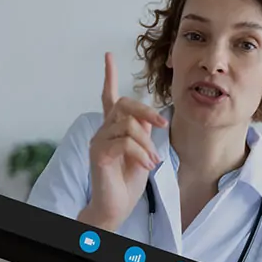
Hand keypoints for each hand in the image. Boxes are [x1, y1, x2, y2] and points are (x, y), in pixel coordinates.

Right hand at [80, 53, 165, 230]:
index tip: (108, 56)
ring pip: (127, 125)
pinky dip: (140, 154)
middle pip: (124, 105)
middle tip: (163, 126)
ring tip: (152, 161)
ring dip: (146, 143)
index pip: (108, 96)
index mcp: (113, 128)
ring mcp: (98, 141)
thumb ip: (143, 132)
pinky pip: (124, 142)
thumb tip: (150, 118)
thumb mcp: (142, 150)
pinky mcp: (99, 154)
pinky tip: (146, 166)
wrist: (116, 206)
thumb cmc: (128, 181)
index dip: (108, 75)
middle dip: (147, 112)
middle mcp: (102, 131)